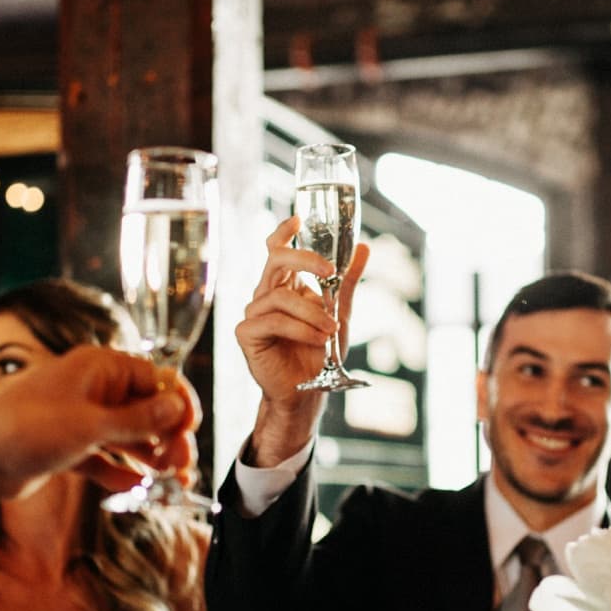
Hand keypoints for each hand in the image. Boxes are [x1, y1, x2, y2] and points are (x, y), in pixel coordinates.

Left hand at [0, 346, 199, 546]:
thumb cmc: (28, 430)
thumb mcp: (91, 425)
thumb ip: (138, 419)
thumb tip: (177, 407)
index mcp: (100, 368)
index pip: (156, 378)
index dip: (177, 404)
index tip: (190, 431)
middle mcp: (92, 389)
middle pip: (146, 409)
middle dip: (168, 436)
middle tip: (181, 466)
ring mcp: (79, 418)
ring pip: (127, 435)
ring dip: (151, 456)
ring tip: (171, 480)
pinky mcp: (67, 446)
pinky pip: (104, 457)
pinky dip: (120, 471)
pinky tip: (135, 487)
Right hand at [234, 216, 370, 464]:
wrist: (308, 392)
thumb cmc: (319, 354)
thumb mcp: (340, 313)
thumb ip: (346, 282)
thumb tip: (363, 247)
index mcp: (285, 286)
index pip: (276, 250)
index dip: (282, 232)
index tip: (298, 219)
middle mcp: (266, 295)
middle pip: (276, 261)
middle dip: (304, 260)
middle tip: (329, 271)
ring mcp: (254, 314)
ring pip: (281, 296)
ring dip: (312, 311)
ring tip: (331, 330)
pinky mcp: (247, 334)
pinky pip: (273, 321)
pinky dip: (299, 328)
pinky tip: (315, 339)